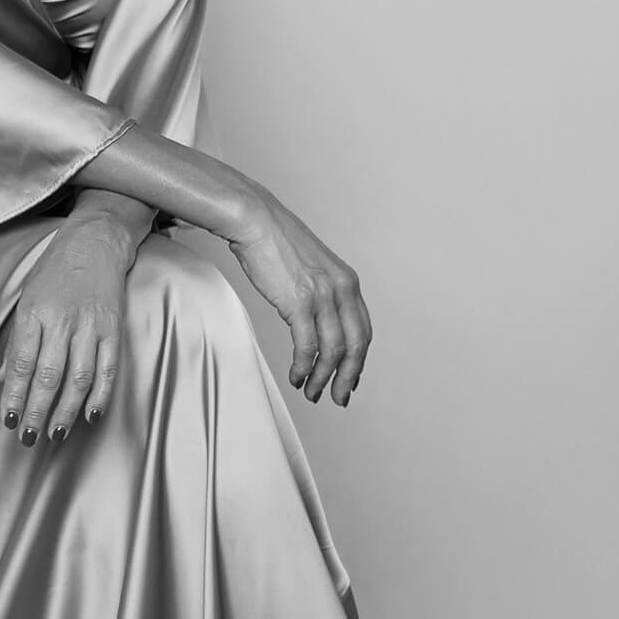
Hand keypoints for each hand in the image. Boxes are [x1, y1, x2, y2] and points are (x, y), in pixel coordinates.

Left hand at [0, 212, 134, 444]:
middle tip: (29, 437)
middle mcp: (62, 320)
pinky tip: (90, 415)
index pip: (22, 363)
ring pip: (78, 377)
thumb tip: (1, 380)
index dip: (15, 395)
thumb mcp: (26, 299)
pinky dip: (100, 395)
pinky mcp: (113, 328)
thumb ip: (16, 343)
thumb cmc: (55, 271)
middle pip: (48, 375)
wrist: (95, 242)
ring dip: (66, 409)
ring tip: (56, 433)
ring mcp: (90, 324)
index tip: (8, 420)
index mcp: (34, 312)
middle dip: (37, 411)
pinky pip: (108, 368)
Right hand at [226, 183, 371, 405]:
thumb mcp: (312, 266)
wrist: (255, 220)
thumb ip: (321, 292)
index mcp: (347, 282)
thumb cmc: (275, 241)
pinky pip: (307, 346)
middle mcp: (342, 289)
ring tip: (310, 391)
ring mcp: (322, 296)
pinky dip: (303, 367)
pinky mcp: (299, 301)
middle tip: (338, 397)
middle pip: (356, 346)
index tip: (349, 378)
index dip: (358, 360)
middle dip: (348, 377)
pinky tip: (296, 376)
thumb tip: (317, 320)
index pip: (363, 330)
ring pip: (333, 351)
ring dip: (322, 378)